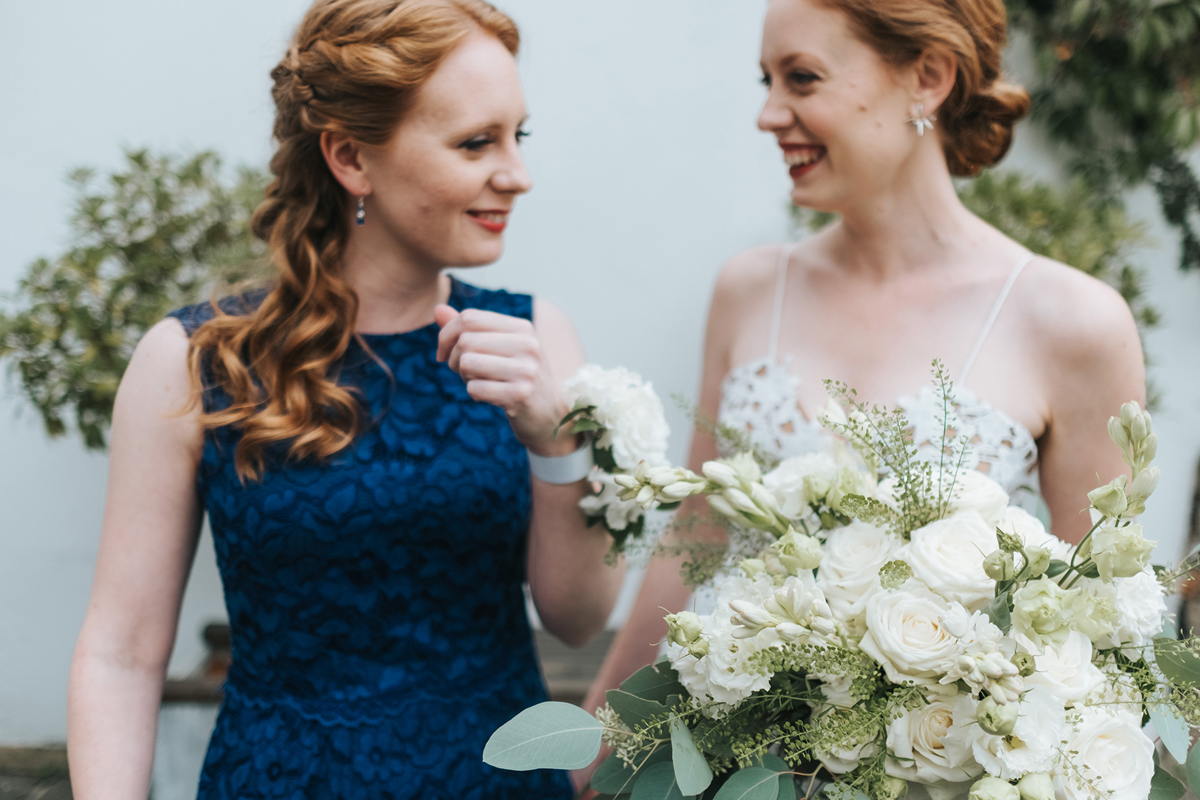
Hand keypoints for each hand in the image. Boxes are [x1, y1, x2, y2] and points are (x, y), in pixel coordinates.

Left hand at [435, 305, 575, 455]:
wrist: (550, 415)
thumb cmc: (518, 378)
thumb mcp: (500, 349)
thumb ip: (469, 329)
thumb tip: (438, 309)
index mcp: (522, 328)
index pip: (470, 317)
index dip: (446, 334)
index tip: (443, 352)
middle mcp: (528, 344)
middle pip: (465, 340)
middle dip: (453, 358)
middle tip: (462, 371)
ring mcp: (526, 369)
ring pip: (467, 362)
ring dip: (463, 376)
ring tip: (478, 381)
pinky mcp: (520, 394)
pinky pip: (475, 388)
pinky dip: (474, 394)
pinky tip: (489, 396)